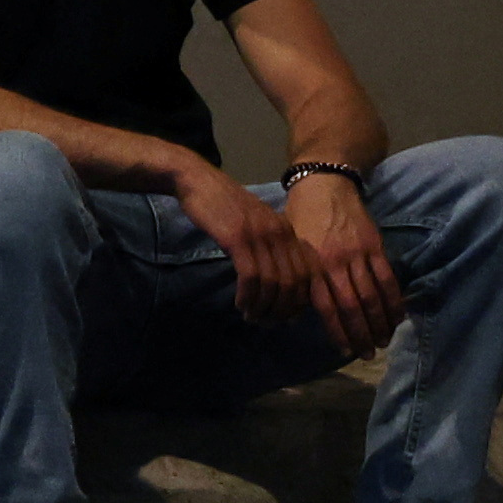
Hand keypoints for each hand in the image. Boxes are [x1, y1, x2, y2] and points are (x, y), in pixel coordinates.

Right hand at [173, 164, 310, 319]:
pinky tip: (241, 304)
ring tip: (251, 317)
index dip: (298, 302)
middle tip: (266, 322)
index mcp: (288, 231)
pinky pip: (251, 276)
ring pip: (272, 283)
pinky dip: (248, 296)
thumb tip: (277, 281)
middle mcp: (279, 234)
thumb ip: (269, 246)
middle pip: (292, 283)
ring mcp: (259, 235)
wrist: (197, 180)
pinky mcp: (238, 238)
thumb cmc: (223, 203)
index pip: (305, 275)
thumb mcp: (256, 222)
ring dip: (263, 306)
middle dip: (281, 309)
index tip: (284, 317)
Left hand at [285, 168, 406, 353]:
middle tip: (369, 354)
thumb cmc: (300, 219)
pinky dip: (394, 300)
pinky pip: (388, 278)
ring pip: (373, 295)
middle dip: (362, 333)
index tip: (345, 350)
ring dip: (381, 322)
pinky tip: (398, 317)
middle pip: (352, 305)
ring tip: (384, 341)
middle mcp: (335, 262)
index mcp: (312, 264)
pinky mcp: (375, 246)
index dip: (337, 330)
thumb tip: (300, 310)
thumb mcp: (292, 248)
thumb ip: (301, 277)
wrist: (323, 185)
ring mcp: (358, 254)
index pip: (326, 306)